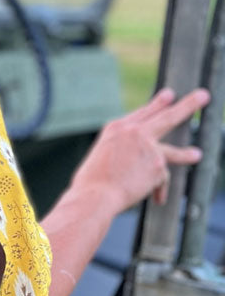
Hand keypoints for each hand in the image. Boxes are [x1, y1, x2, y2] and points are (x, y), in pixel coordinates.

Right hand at [70, 87, 209, 216]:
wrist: (95, 195)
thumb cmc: (92, 180)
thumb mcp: (102, 155)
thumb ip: (121, 149)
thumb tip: (140, 158)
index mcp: (116, 128)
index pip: (143, 113)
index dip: (157, 104)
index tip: (169, 96)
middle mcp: (134, 132)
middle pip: (166, 116)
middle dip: (188, 105)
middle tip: (203, 96)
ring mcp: (148, 148)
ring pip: (172, 151)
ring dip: (186, 155)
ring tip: (197, 155)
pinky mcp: (158, 166)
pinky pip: (161, 181)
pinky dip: (157, 191)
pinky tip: (158, 200)